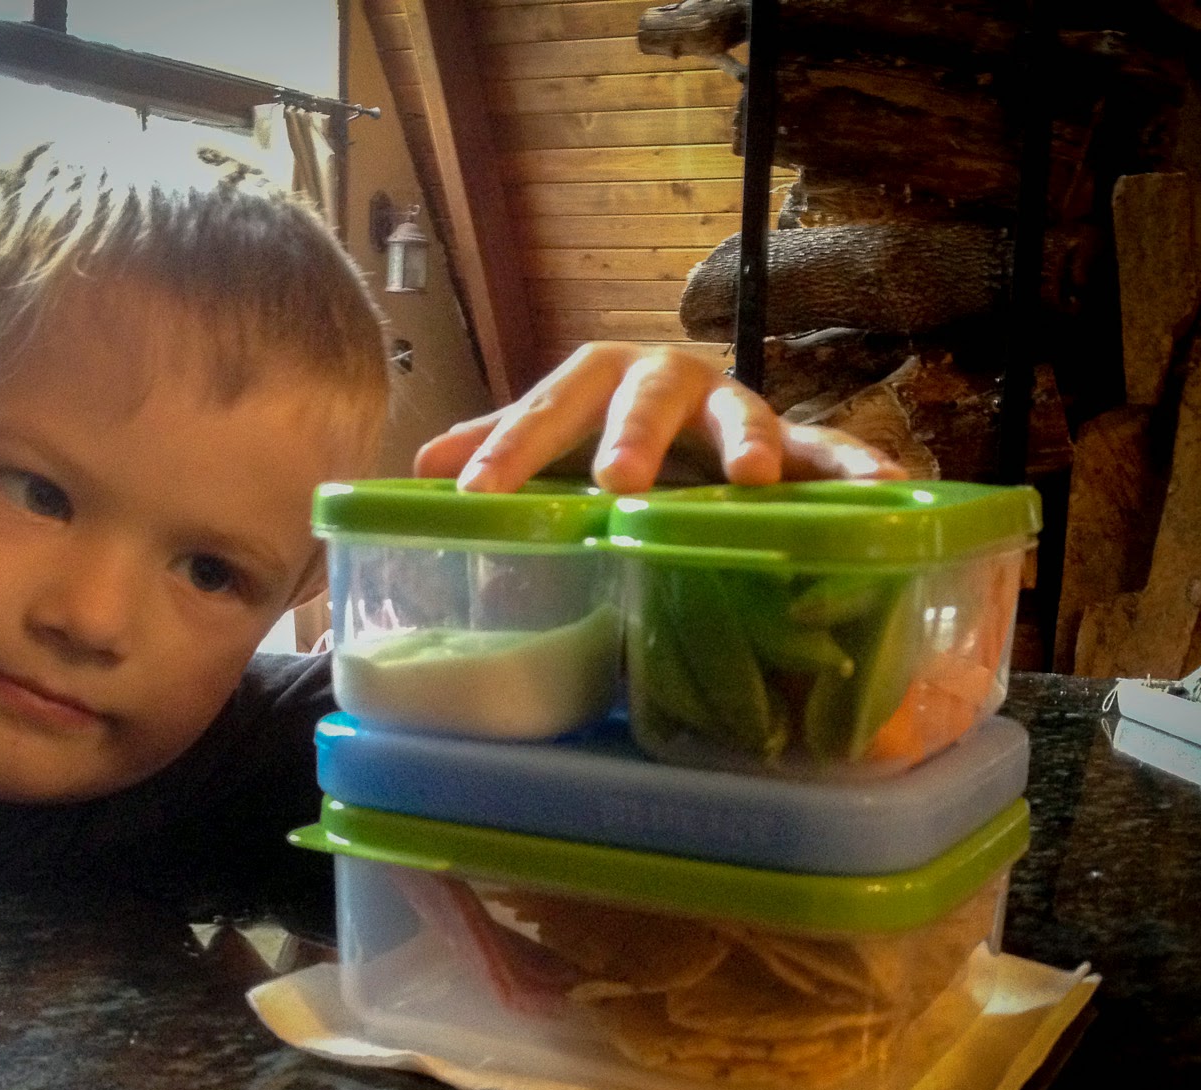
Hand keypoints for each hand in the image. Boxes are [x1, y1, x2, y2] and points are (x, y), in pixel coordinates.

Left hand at [413, 343, 906, 492]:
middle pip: (649, 396)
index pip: (548, 403)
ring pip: (743, 413)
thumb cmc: (607, 426)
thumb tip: (420, 469)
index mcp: (599, 376)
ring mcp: (732, 406)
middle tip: (618, 481)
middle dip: (634, 435)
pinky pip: (827, 450)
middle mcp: (667, 380)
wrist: (686, 410)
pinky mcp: (790, 438)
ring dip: (750, 442)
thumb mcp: (553, 433)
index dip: (511, 444)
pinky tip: (888, 487)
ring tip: (754, 477)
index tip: (476, 494)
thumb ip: (500, 445)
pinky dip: (854, 465)